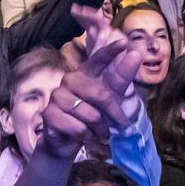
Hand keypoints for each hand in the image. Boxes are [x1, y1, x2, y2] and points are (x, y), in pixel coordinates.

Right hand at [39, 31, 143, 159]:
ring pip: (90, 114)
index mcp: (85, 74)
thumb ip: (121, 78)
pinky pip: (78, 127)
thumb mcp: (110, 99)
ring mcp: (57, 96)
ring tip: (99, 134)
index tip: (124, 43)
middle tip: (123, 128)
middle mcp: (69, 80)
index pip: (98, 59)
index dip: (110, 52)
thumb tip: (135, 55)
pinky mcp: (49, 114)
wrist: (66, 142)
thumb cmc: (90, 118)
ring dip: (100, 129)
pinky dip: (86, 136)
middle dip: (115, 114)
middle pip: (100, 95)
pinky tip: (84, 136)